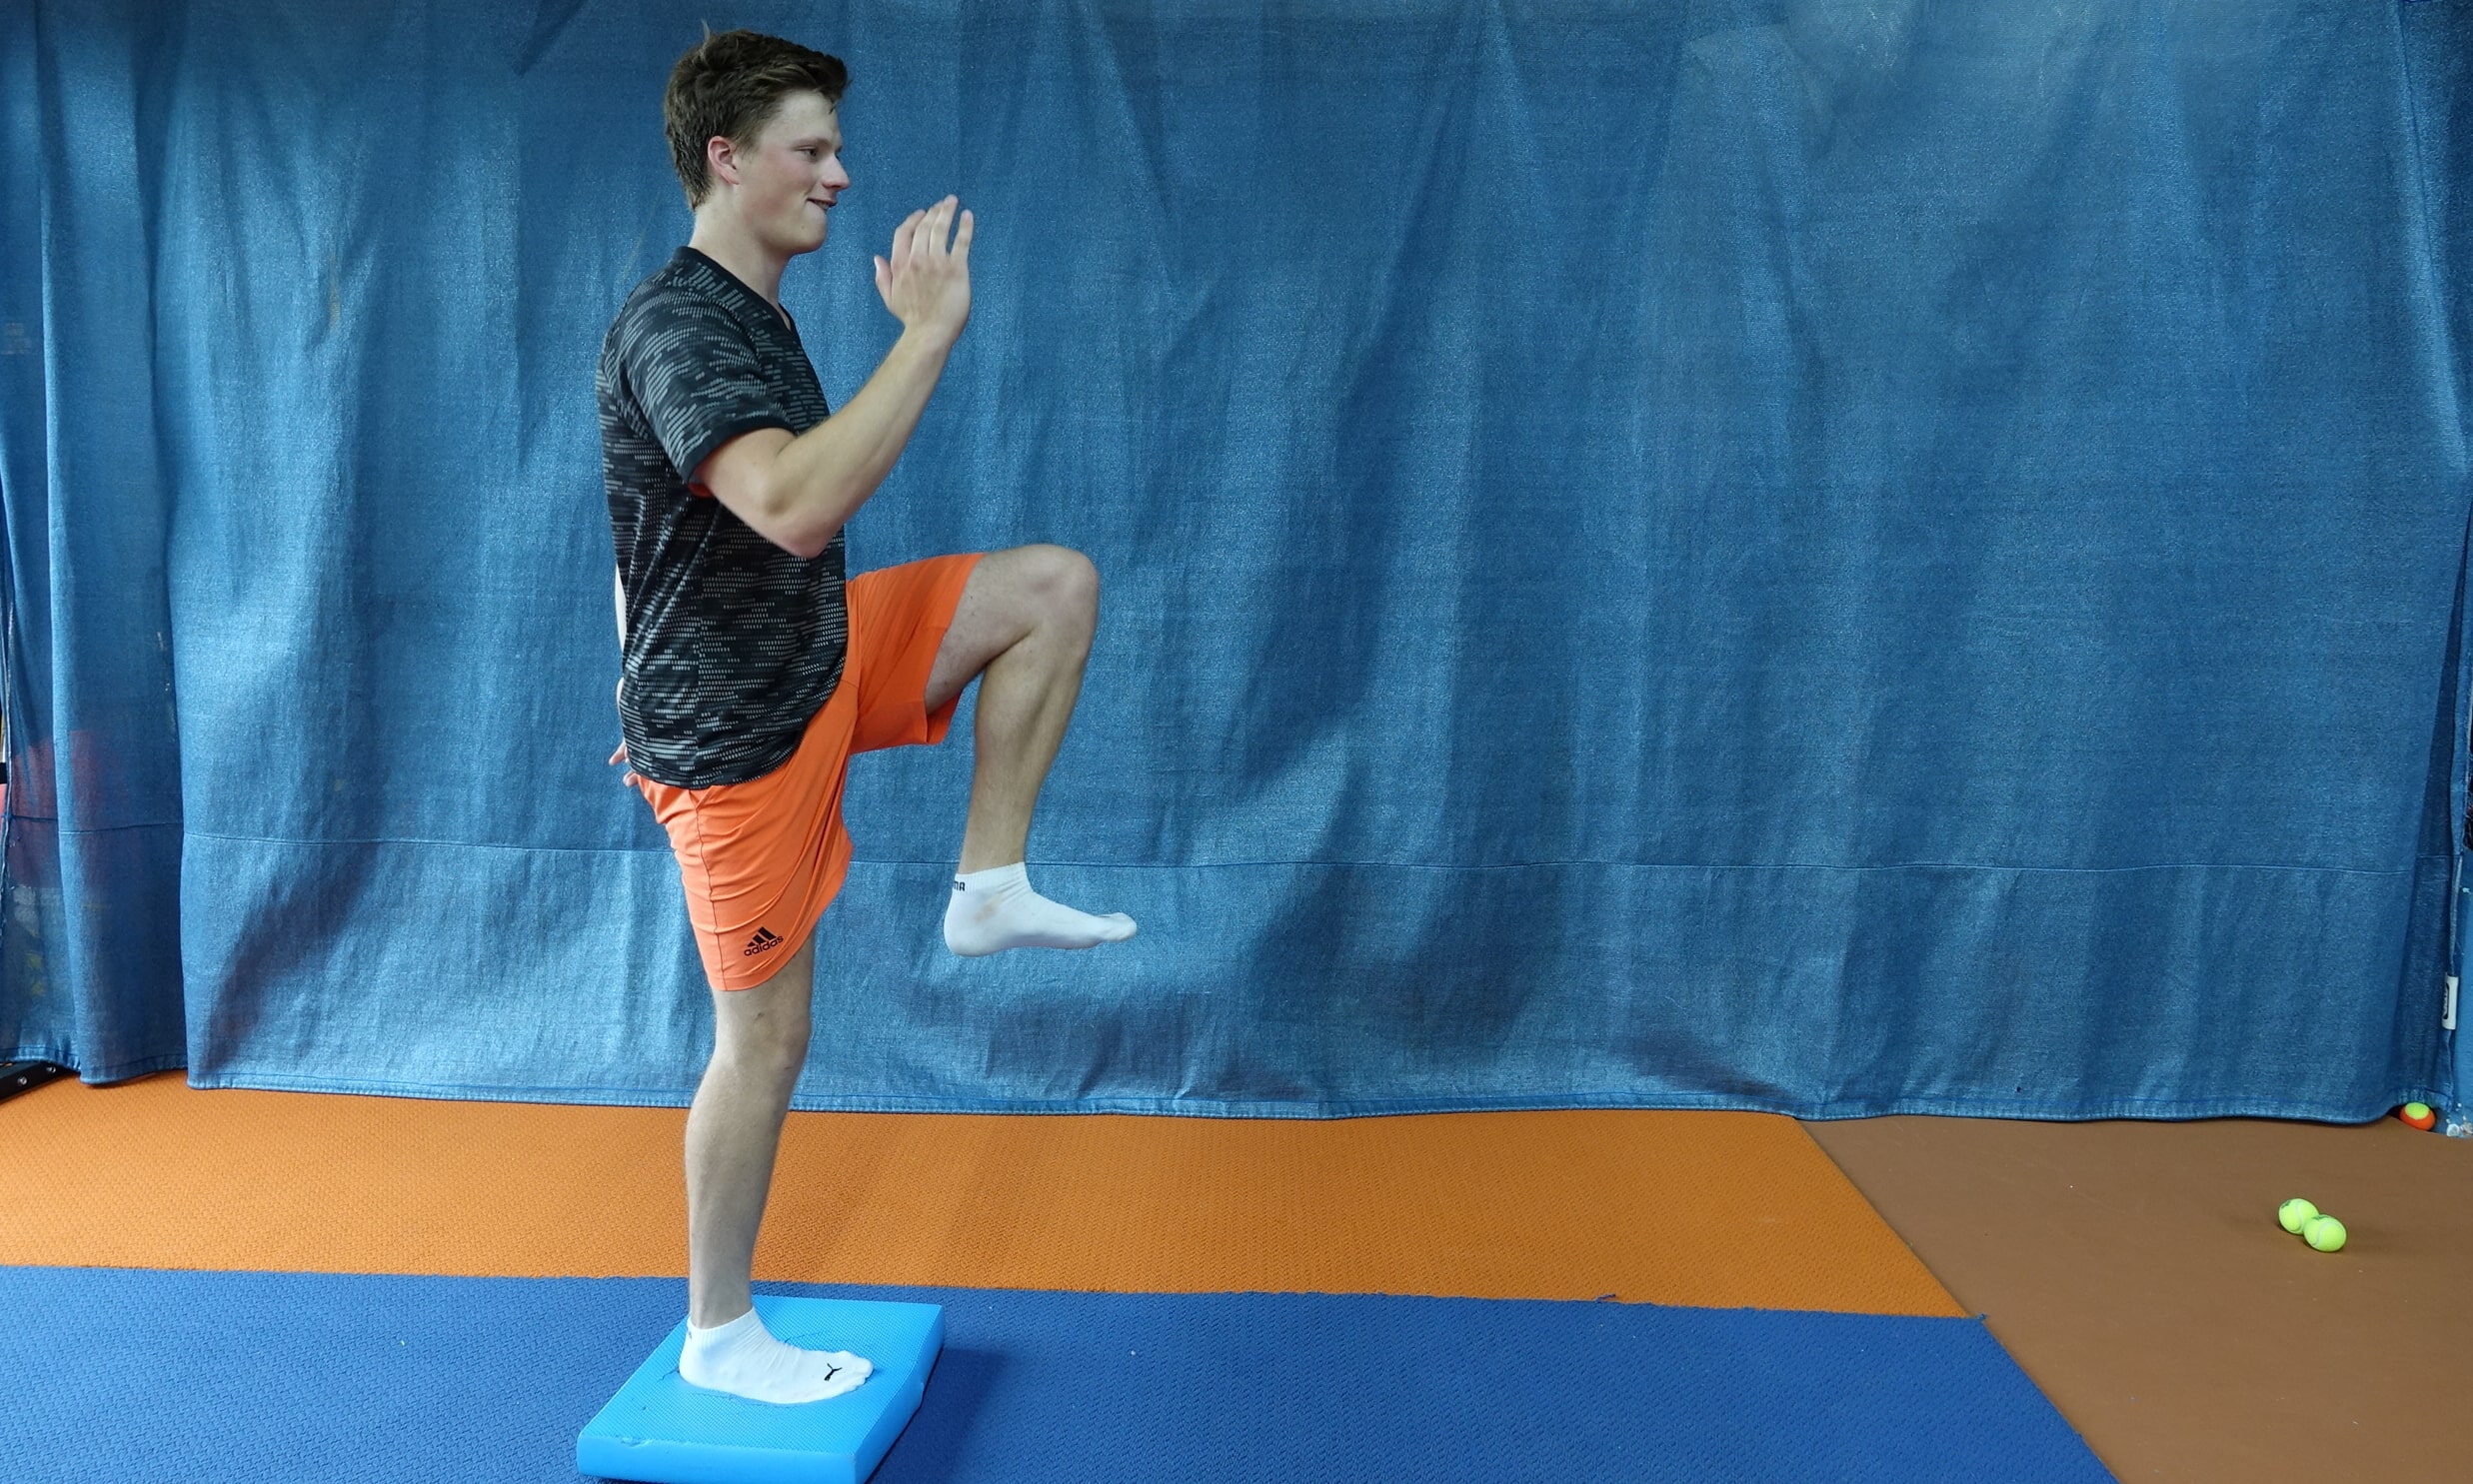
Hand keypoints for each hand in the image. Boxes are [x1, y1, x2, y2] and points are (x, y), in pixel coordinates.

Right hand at [873, 196, 972, 345]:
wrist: (931, 333)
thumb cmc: (912, 319)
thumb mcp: (890, 298)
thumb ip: (883, 277)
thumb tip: (877, 258)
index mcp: (900, 264)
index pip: (903, 233)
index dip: (913, 220)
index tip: (922, 213)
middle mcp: (917, 259)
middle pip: (924, 227)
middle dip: (933, 212)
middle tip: (942, 204)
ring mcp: (937, 263)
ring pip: (940, 229)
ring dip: (947, 212)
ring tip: (952, 202)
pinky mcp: (956, 269)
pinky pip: (961, 241)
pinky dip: (965, 226)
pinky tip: (968, 215)